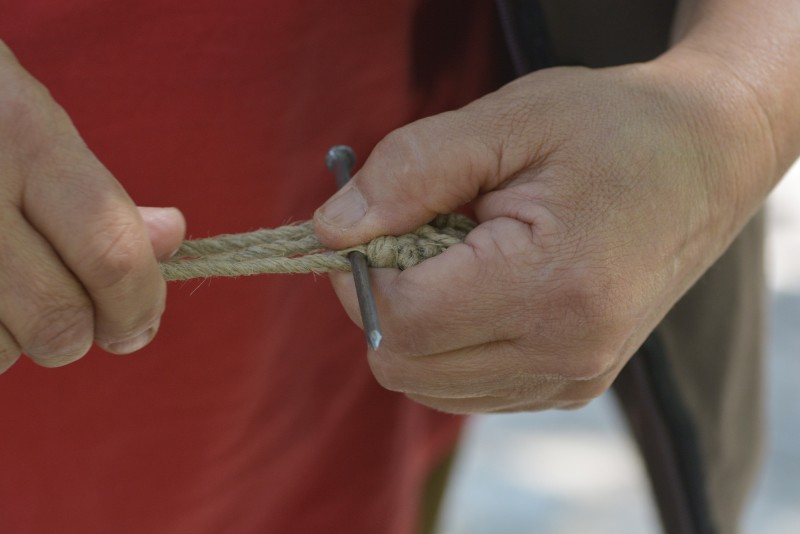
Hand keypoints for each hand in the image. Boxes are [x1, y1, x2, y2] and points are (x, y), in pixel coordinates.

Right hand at [0, 41, 184, 373]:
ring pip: (0, 352)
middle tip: (67, 311)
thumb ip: (96, 192)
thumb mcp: (30, 124)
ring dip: (12, 340)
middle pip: (58, 322)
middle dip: (76, 333)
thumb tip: (171, 238)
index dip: (139, 308)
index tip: (138, 327)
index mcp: (25, 135)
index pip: (111, 254)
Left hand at [313, 52, 775, 412]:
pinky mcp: (572, 384)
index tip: (372, 223)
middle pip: (406, 366)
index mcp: (553, 288)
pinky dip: (447, 342)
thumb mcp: (507, 121)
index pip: (404, 321)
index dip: (362, 274)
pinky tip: (480, 285)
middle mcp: (566, 353)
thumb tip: (331, 229)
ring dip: (415, 322)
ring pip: (430, 386)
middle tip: (412, 231)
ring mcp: (572, 378)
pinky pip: (468, 388)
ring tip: (459, 253)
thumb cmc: (610, 128)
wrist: (704, 159)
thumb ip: (410, 172)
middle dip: (382, 300)